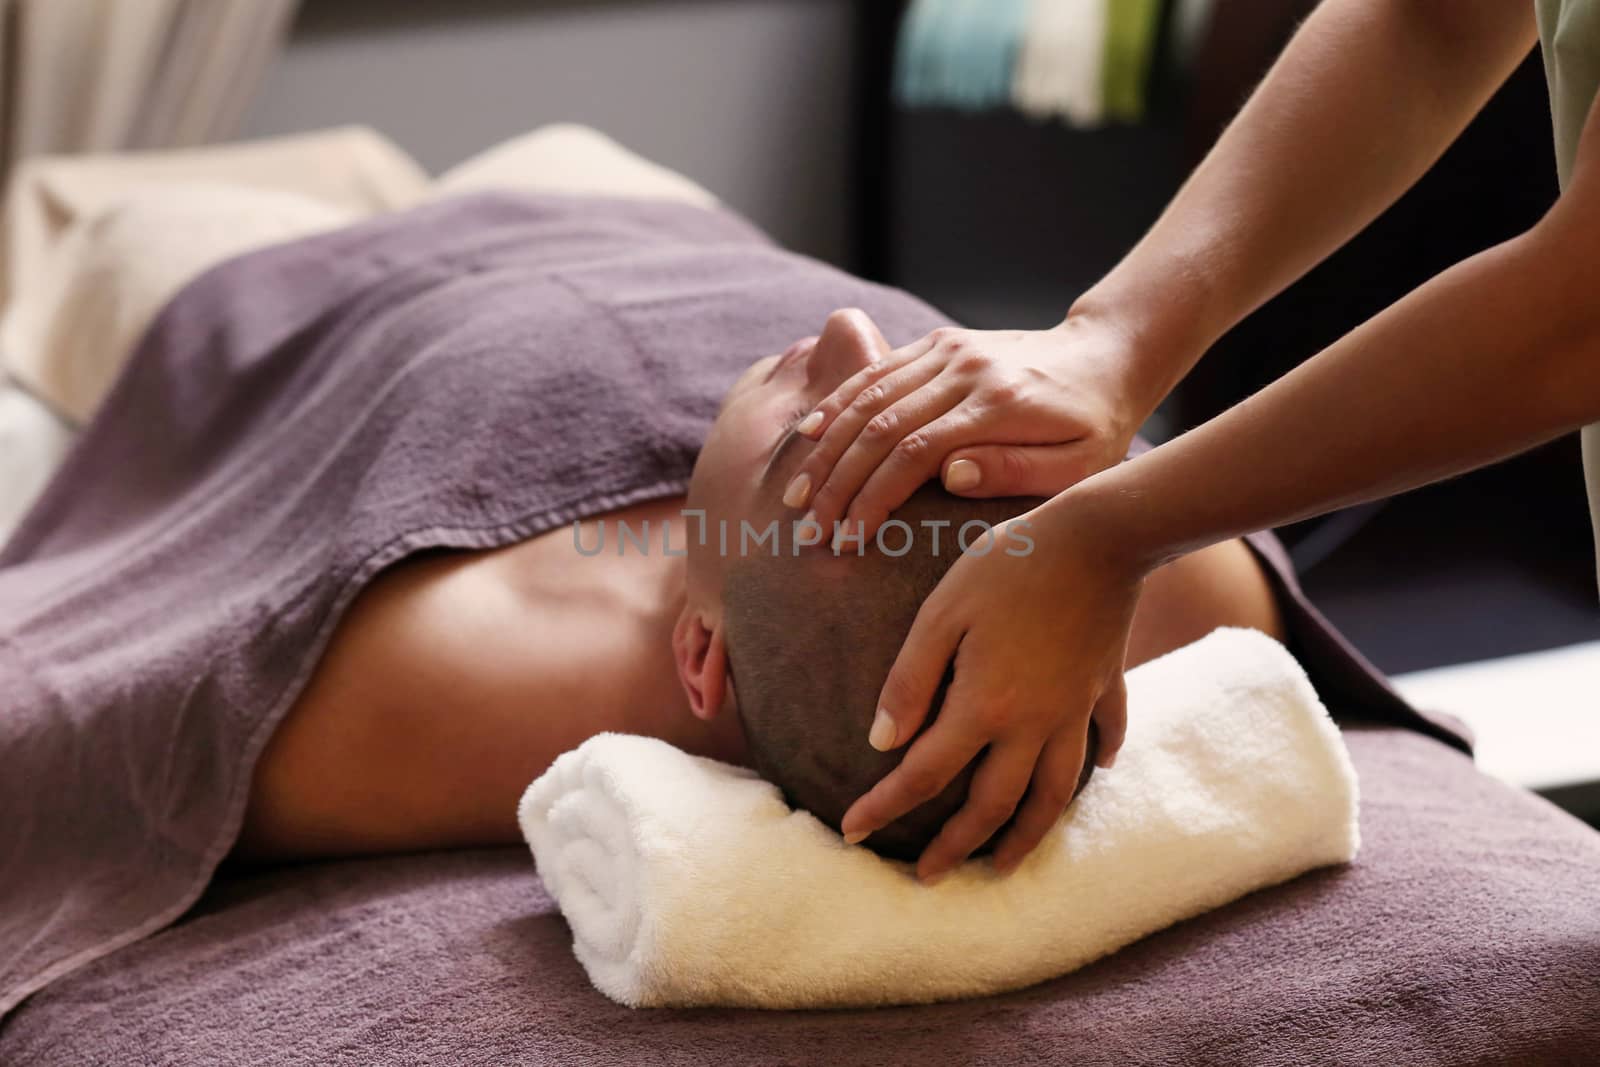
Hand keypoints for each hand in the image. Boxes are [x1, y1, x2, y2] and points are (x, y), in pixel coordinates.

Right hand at [782, 313, 1146, 540]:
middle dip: (838, 483)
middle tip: (810, 531)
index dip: (874, 499)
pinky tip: (810, 436)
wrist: (1105, 356)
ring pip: (868, 397)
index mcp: (999, 405)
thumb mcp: (1078, 464)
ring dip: (828, 449)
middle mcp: (965, 370)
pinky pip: (876, 373)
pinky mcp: (937, 343)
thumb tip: (950, 476)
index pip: (916, 453)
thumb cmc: (1095, 427)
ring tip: (800, 496)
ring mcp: (947, 351)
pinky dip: (838, 404)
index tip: (848, 540)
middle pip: (880, 427)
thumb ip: (1015, 470)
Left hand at [839, 487, 1145, 882]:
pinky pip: (1104, 738)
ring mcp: (1075, 709)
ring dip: (1027, 836)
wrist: (1097, 535)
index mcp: (984, 707)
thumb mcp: (940, 613)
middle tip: (929, 877)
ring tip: (1005, 863)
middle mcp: (1034, 724)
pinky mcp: (1105, 685)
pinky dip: (1099, 763)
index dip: (884, 807)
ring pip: (1054, 794)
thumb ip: (909, 681)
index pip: (924, 775)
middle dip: (958, 847)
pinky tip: (1097, 774)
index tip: (852, 833)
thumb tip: (881, 743)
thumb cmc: (1007, 565)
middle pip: (994, 805)